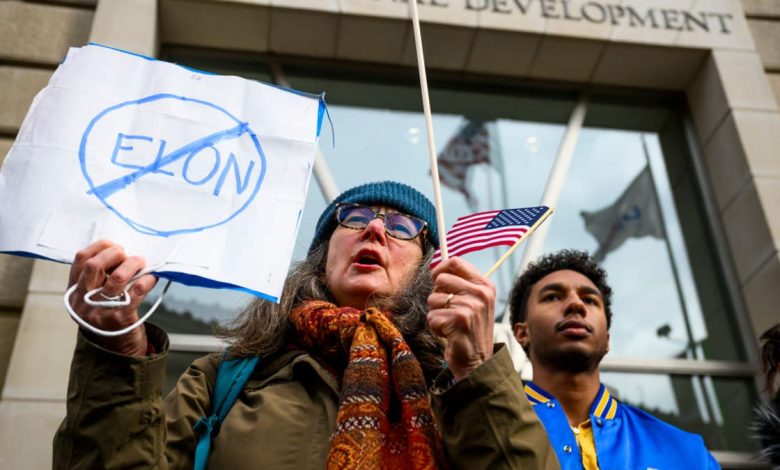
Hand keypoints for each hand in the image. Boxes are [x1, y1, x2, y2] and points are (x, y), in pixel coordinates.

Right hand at [68, 240, 156, 355]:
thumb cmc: (108, 318)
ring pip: (117, 277)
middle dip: (115, 253)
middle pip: (94, 266)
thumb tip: (120, 251)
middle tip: (128, 254)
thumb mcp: (92, 299)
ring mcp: (100, 311)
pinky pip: (137, 291)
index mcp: (74, 293)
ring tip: (142, 262)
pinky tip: (152, 277)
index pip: (79, 260)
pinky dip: (147, 279)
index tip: (114, 244)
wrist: (117, 352)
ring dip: (133, 264)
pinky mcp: (120, 318)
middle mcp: (82, 302)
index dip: (98, 247)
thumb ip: (98, 279)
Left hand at [427, 257, 494, 380]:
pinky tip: (449, 335)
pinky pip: (432, 316)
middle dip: (437, 297)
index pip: (456, 262)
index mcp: (485, 286)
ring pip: (433, 299)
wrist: (478, 363)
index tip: (436, 279)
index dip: (440, 269)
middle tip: (448, 312)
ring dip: (436, 314)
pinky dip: (436, 328)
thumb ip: (460, 284)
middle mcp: (481, 294)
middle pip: (441, 280)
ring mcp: (471, 307)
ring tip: (450, 325)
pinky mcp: (459, 320)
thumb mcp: (474, 303)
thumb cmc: (470, 331)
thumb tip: (436, 268)